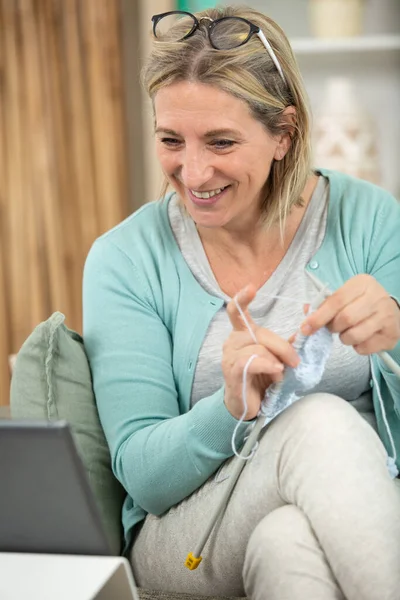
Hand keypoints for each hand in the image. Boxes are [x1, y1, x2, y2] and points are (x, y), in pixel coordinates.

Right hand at [222, 285, 299, 420]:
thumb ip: (289, 339)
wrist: (249, 406)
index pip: (237, 311)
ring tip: (279, 374)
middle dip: (282, 347)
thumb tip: (308, 313)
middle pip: (260, 333)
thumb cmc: (263, 379)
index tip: (252, 287)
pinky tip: (274, 373)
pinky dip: (268, 366)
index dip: (242, 298)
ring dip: (275, 361)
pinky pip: (252, 361)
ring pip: (258, 347)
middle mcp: (232, 341)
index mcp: (242, 334)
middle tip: (295, 362)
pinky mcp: (232, 370)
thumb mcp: (279, 357)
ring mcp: (229, 356)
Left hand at [300, 274, 399, 354]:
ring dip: (344, 338)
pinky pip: (364, 347)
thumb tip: (307, 311)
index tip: (306, 327)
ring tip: (347, 332)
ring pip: (354, 335)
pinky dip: (357, 346)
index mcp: (362, 283)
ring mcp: (386, 316)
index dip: (319, 316)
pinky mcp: (390, 334)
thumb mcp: (345, 295)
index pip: (336, 300)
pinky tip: (361, 337)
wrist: (389, 310)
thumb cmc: (361, 302)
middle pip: (345, 318)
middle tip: (332, 328)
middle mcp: (377, 298)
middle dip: (333, 327)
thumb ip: (325, 303)